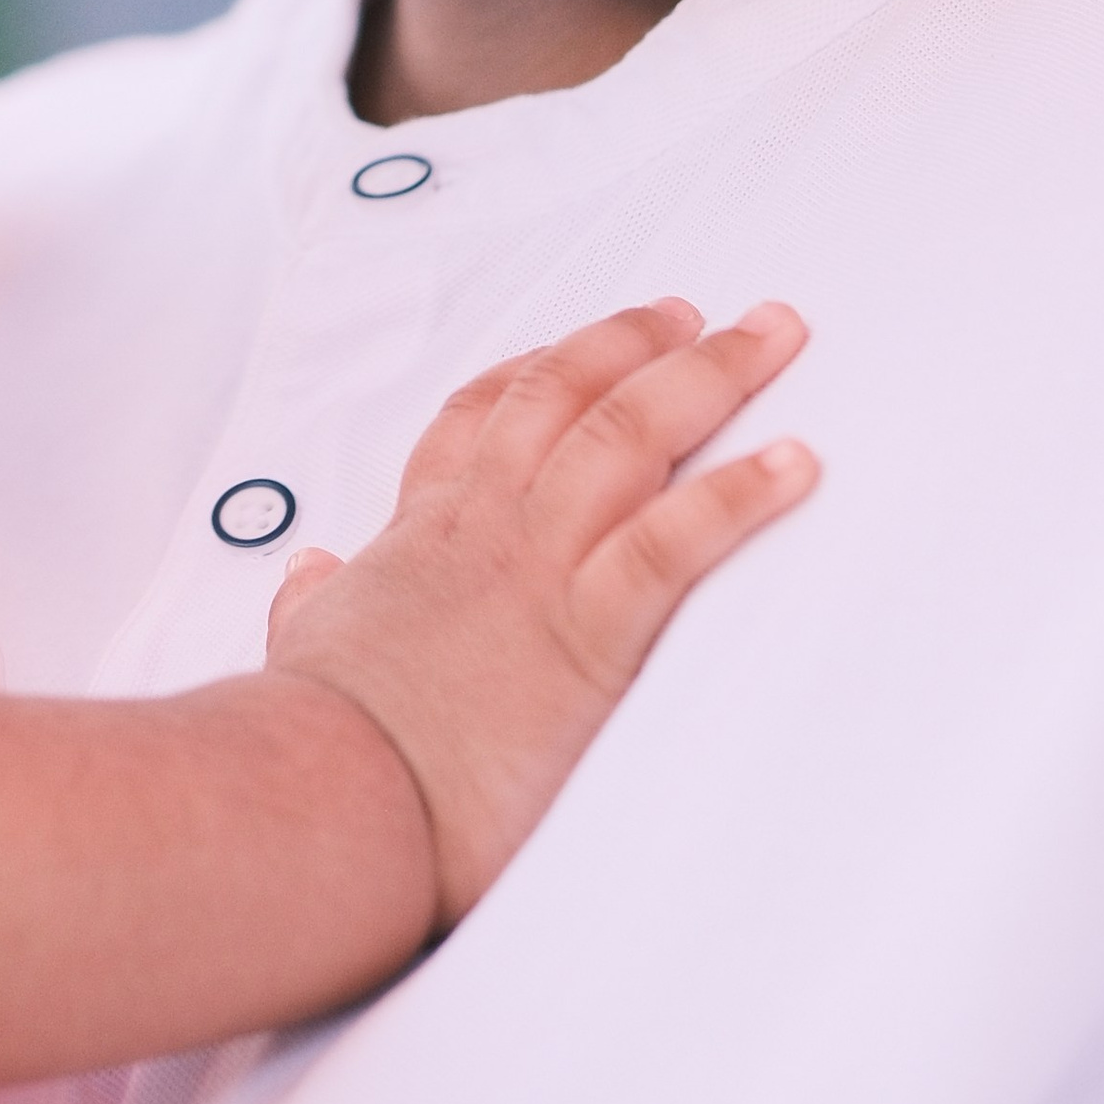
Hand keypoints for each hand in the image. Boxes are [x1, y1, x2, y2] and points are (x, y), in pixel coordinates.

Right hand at [261, 298, 815, 923]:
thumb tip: (311, 574)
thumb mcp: (309, 647)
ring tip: (768, 339)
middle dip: (635, 342)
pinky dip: (738, 497)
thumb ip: (313, 603)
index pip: (479, 419)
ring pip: (626, 435)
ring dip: (707, 376)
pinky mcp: (588, 633)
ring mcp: (537, 569)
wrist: (329, 790)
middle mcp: (486, 527)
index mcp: (426, 533)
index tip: (576, 345)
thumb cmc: (321, 736)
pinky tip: (794, 465)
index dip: (533, 368)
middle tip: (693, 313)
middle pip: (566, 397)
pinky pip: (675, 543)